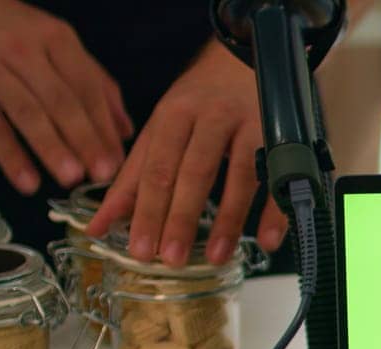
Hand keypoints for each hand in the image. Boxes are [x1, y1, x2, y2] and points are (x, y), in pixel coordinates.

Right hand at [0, 0, 130, 193]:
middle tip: (103, 174)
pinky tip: (27, 182)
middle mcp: (24, 50)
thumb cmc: (9, 31)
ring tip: (72, 178)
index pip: (87, 86)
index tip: (120, 160)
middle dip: (85, 140)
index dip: (104, 125)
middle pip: (61, 101)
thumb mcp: (55, 42)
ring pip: (27, 113)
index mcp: (55, 38)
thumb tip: (125, 131)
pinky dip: (10, 156)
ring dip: (51, 148)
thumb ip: (94, 82)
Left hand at [87, 44, 286, 266]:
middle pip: (193, 172)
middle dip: (180, 217)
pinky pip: (280, 177)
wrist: (243, 58)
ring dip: (227, 220)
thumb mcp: (160, 129)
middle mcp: (210, 118)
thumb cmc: (198, 102)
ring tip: (214, 257)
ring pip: (239, 176)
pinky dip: (275, 210)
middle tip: (170, 258)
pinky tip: (267, 240)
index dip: (146, 210)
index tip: (139, 247)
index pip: (156, 169)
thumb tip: (99, 224)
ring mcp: (249, 126)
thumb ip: (132, 177)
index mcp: (173, 116)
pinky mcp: (281, 136)